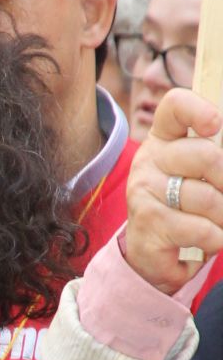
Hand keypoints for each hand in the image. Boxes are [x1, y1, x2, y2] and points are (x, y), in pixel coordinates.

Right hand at [124, 89, 222, 293]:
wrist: (151, 254)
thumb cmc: (185, 208)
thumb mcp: (202, 176)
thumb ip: (216, 161)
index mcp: (165, 139)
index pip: (175, 106)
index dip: (199, 110)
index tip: (215, 125)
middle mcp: (149, 159)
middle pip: (207, 155)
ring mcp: (144, 191)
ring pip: (208, 198)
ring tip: (218, 224)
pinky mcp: (149, 223)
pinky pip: (201, 228)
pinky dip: (216, 239)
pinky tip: (208, 240)